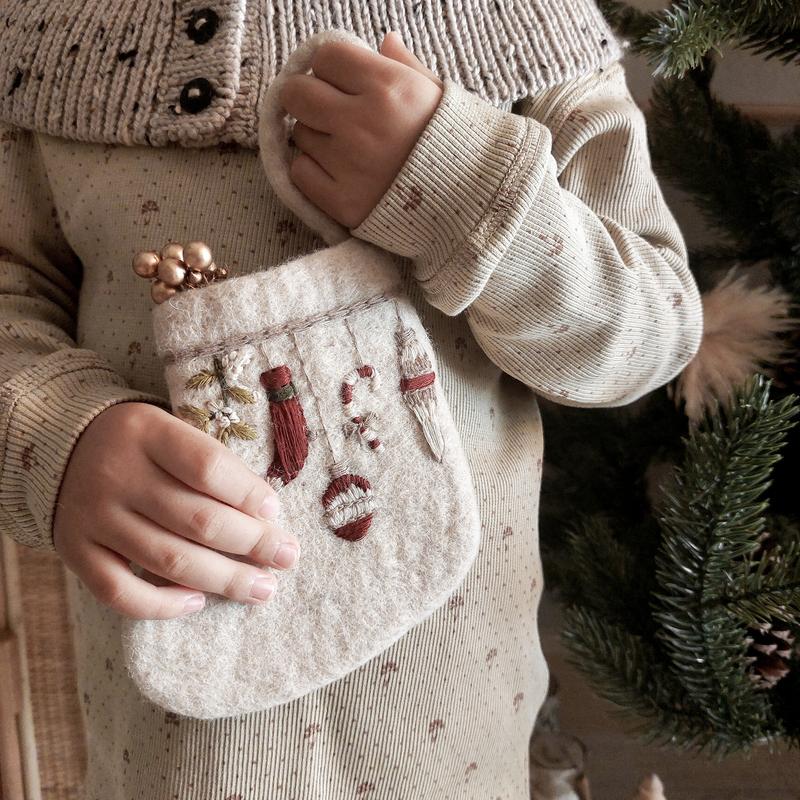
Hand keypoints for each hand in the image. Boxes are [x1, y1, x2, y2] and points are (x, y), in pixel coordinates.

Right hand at [53, 403, 298, 619]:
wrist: (62, 445)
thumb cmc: (140, 443)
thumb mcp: (171, 429)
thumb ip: (210, 463)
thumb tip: (265, 514)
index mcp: (148, 433)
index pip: (207, 466)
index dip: (248, 493)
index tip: (275, 511)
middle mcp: (118, 474)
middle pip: (198, 520)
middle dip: (253, 544)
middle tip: (288, 557)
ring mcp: (94, 517)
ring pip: (169, 560)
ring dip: (225, 580)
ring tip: (263, 588)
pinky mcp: (76, 551)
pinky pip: (119, 592)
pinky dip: (161, 605)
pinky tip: (197, 602)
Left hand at [280, 32, 443, 228]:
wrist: (472, 202)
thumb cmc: (454, 142)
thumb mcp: (437, 94)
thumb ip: (405, 65)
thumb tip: (385, 41)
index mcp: (387, 88)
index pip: (326, 57)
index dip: (332, 68)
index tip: (344, 83)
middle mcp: (362, 123)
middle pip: (297, 94)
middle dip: (308, 97)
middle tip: (328, 112)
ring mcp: (349, 165)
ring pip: (300, 135)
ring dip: (317, 138)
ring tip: (349, 149)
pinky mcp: (342, 202)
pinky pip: (300, 173)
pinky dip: (313, 172)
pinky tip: (340, 173)